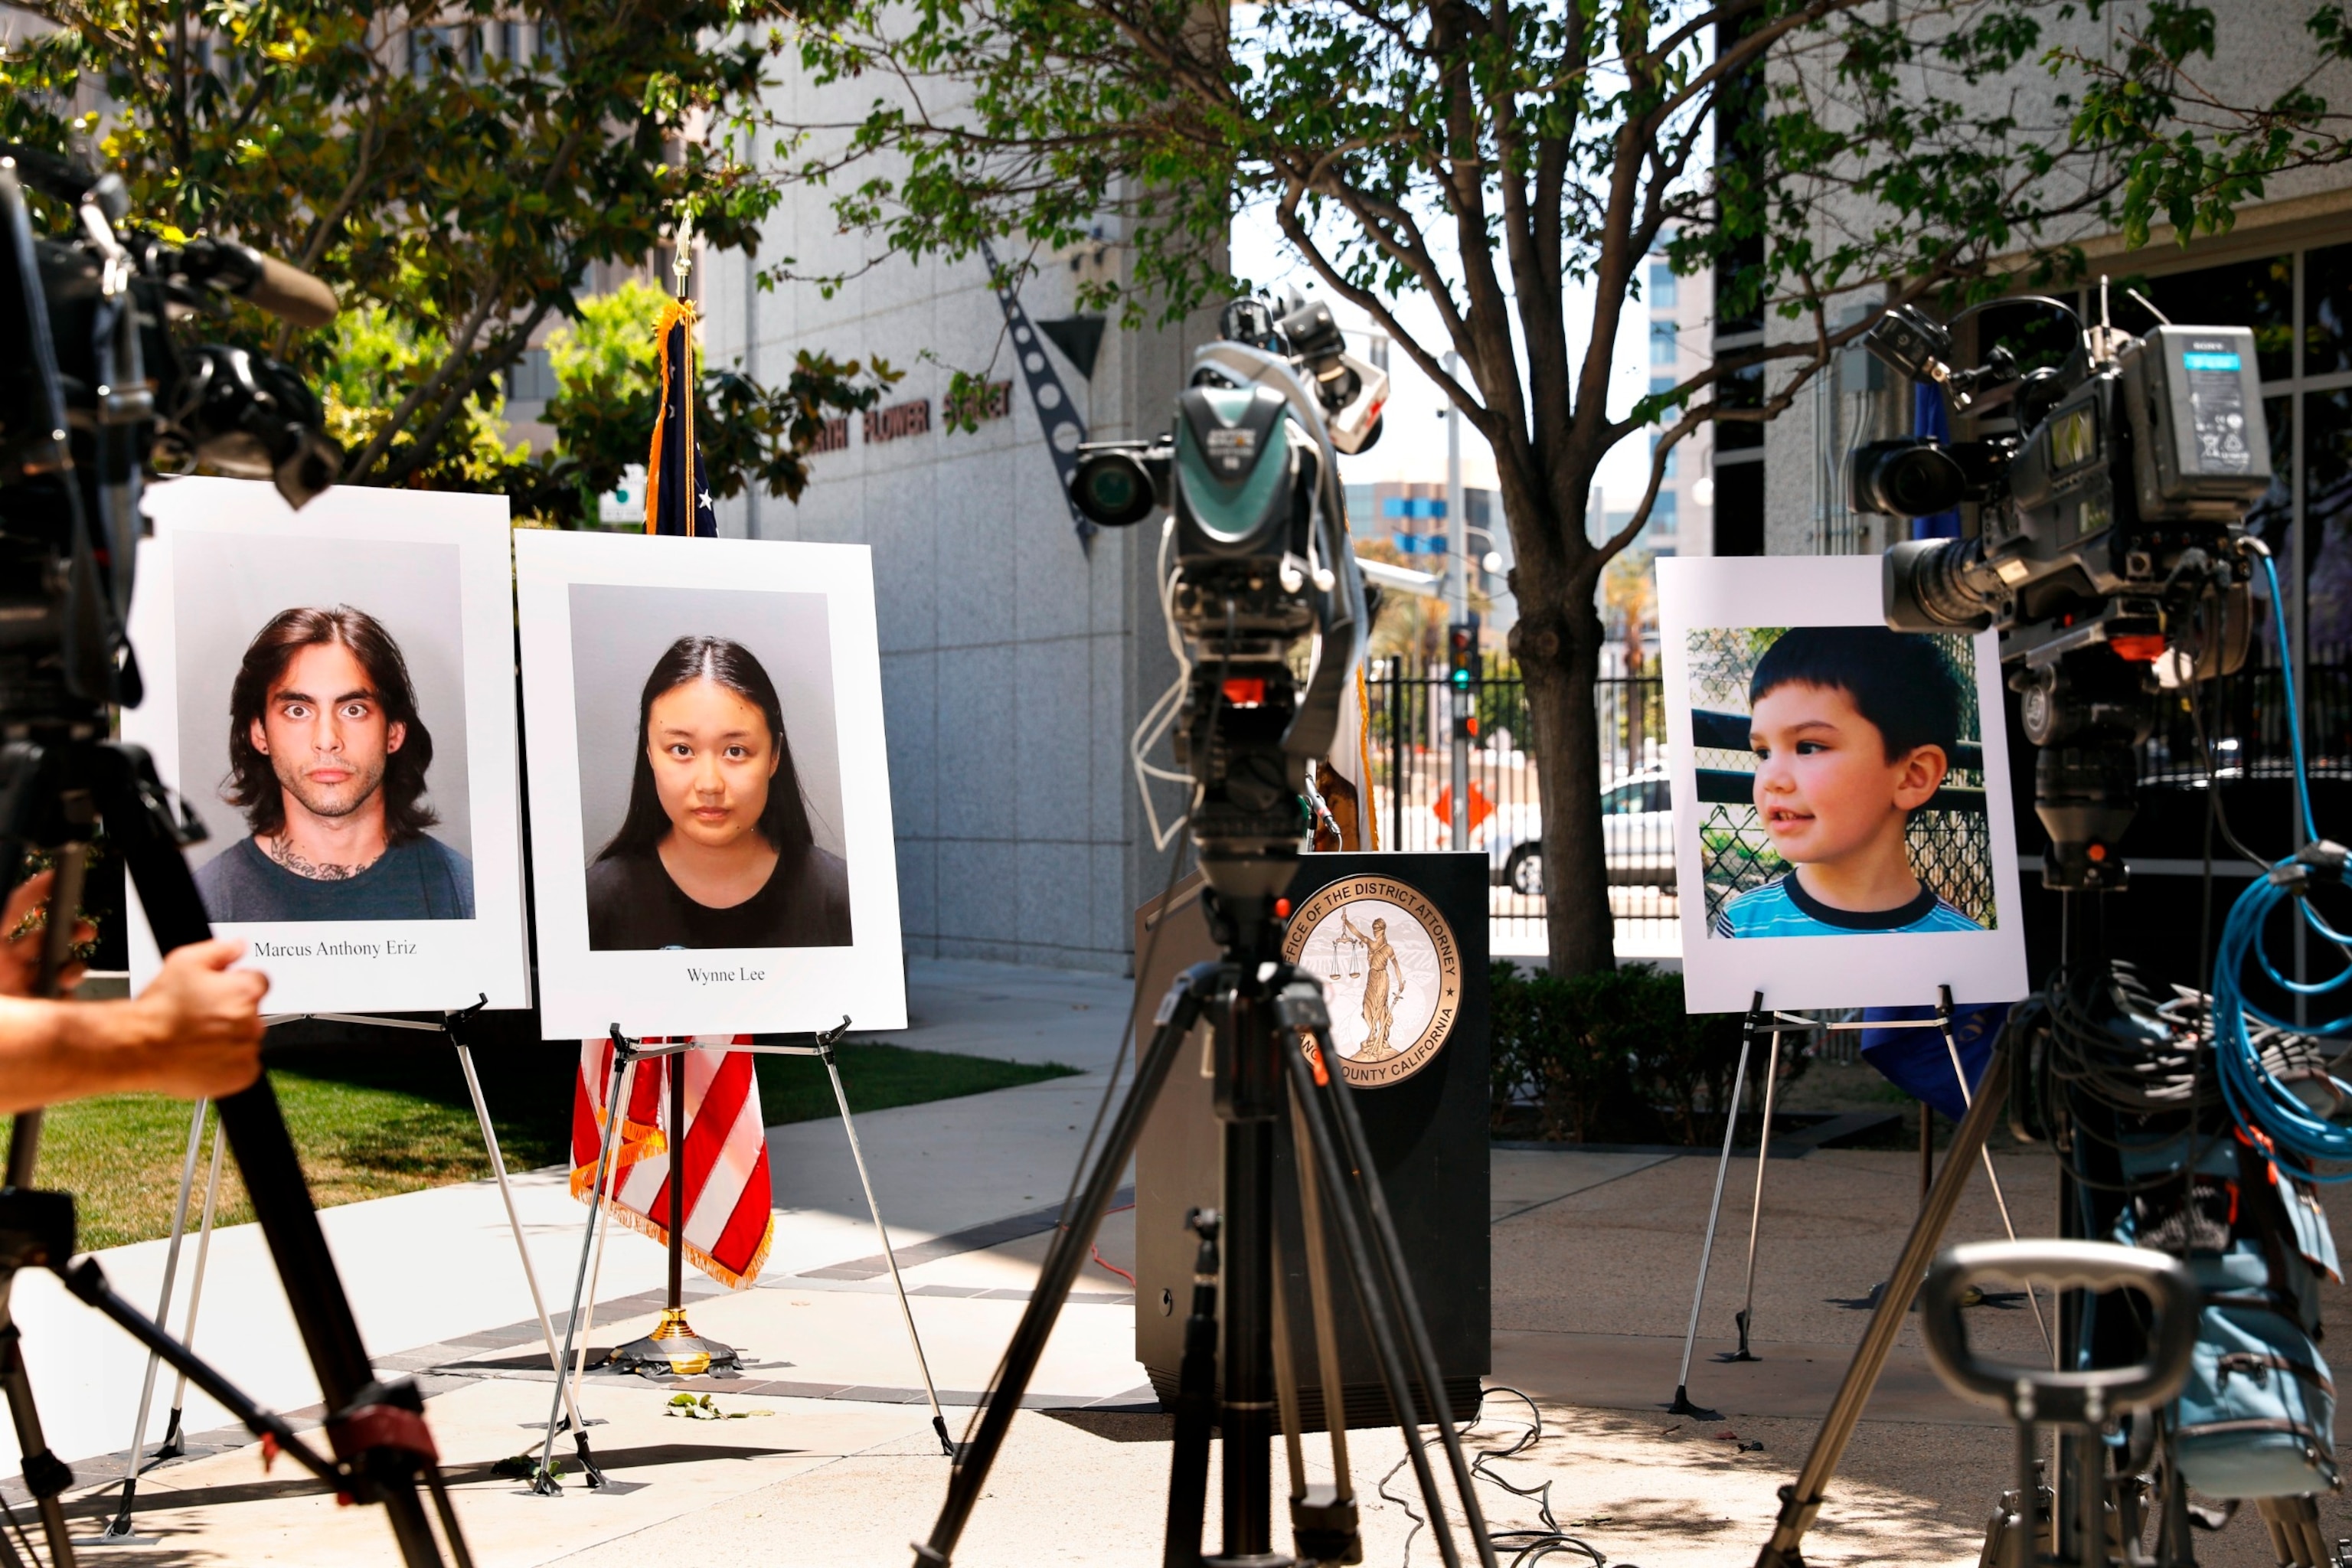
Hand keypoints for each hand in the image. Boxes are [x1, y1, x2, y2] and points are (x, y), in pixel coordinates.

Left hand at [0, 870, 97, 997]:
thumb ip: (10, 910)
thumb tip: (34, 885)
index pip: (16, 908)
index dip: (38, 891)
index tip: (57, 879)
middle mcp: (7, 964)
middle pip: (47, 938)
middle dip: (71, 931)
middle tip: (84, 932)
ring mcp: (21, 988)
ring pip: (59, 969)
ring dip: (71, 969)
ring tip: (67, 975)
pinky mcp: (32, 1011)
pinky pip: (60, 1000)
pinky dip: (67, 998)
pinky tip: (62, 997)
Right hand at [126, 940, 268, 1098]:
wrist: (139, 1047)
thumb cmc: (159, 1009)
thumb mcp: (185, 961)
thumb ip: (221, 950)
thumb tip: (240, 945)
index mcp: (246, 991)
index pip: (258, 982)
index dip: (235, 986)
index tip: (219, 993)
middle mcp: (253, 1021)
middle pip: (251, 1012)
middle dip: (231, 1012)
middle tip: (201, 1016)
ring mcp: (248, 1050)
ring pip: (246, 1040)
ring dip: (229, 1039)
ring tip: (197, 1037)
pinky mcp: (241, 1076)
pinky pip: (243, 1066)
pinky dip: (228, 1064)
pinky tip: (204, 1056)